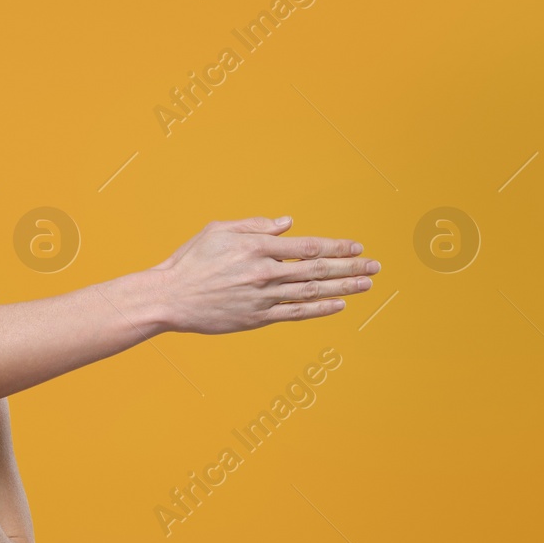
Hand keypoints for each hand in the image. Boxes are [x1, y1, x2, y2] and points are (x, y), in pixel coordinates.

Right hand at [150, 216, 379, 334]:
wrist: (168, 298)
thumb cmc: (190, 261)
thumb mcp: (218, 230)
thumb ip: (255, 225)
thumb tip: (288, 224)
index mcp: (256, 246)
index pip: (307, 246)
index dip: (336, 246)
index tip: (356, 246)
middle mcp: (264, 272)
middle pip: (317, 269)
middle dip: (350, 266)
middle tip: (375, 266)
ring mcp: (261, 297)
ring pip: (311, 291)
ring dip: (343, 287)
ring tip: (366, 284)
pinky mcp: (256, 318)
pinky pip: (295, 313)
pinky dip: (319, 309)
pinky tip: (338, 304)